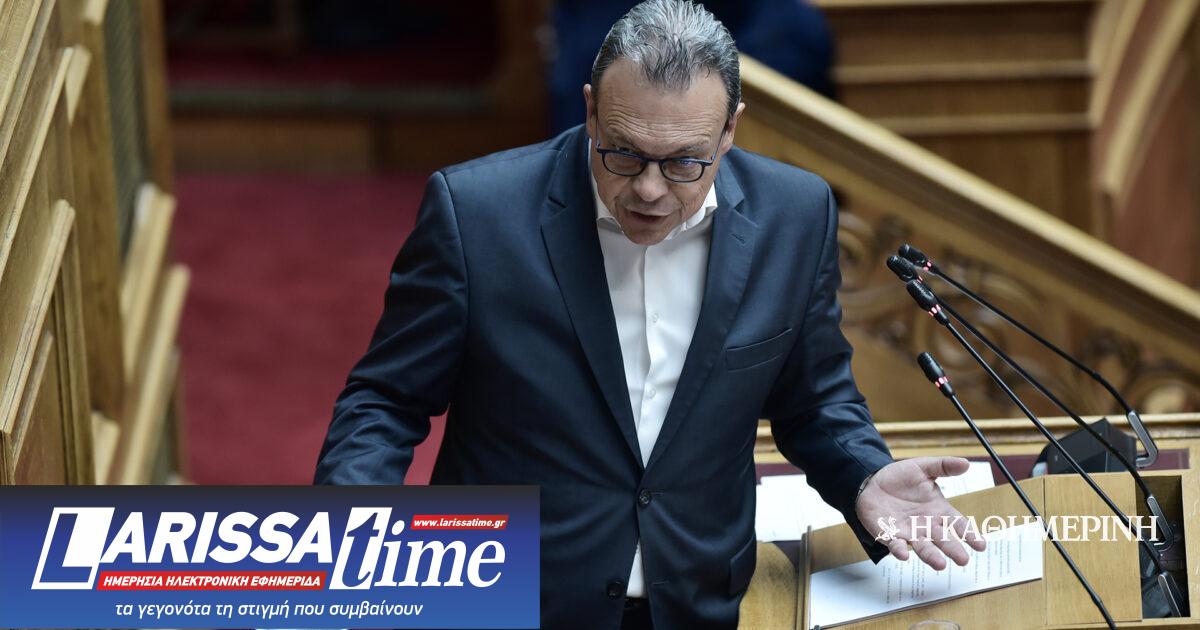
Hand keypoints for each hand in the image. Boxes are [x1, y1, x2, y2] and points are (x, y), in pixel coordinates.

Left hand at [854, 457, 986, 569]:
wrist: (872, 482)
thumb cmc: (901, 478)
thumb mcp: (923, 467)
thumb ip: (944, 466)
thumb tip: (966, 463)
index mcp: (939, 510)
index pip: (958, 524)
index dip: (969, 534)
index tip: (981, 545)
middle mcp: (926, 525)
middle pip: (943, 539)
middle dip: (953, 549)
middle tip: (963, 559)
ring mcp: (909, 532)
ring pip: (923, 547)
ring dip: (931, 556)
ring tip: (940, 564)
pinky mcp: (889, 535)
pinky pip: (895, 544)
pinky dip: (900, 550)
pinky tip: (904, 554)